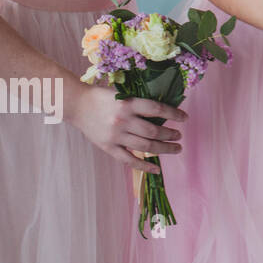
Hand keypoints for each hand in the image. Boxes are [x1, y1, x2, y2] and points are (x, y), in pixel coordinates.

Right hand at [66, 83, 186, 174]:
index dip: (174, 114)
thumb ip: (140, 104)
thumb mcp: (123, 94)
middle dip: (170, 134)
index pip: (157, 109)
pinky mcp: (108, 147)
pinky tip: (156, 169)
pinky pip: (129, 160)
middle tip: (179, 136)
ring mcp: (115, 136)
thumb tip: (164, 112)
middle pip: (153, 131)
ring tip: (176, 148)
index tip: (185, 118)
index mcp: (128, 103)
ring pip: (145, 146)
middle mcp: (123, 120)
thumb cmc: (102, 97)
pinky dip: (144, 166)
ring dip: (164, 148)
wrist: (77, 105)